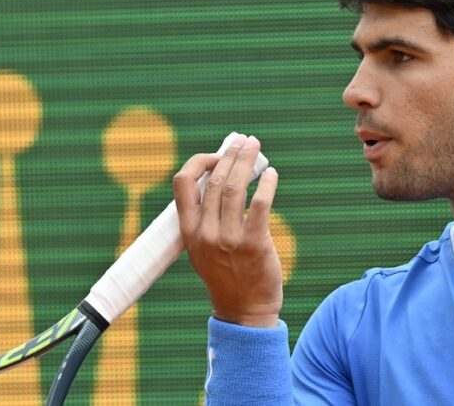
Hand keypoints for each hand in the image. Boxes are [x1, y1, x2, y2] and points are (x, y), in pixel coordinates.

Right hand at [174, 135, 282, 327]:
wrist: (244, 311)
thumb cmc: (228, 275)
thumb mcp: (204, 249)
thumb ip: (208, 219)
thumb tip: (222, 180)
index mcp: (188, 232)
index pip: (182, 184)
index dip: (198, 162)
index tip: (216, 155)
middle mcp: (205, 233)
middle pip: (215, 180)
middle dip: (230, 155)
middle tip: (245, 142)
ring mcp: (228, 239)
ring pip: (236, 187)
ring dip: (247, 162)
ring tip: (256, 149)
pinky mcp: (253, 244)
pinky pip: (260, 204)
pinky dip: (267, 184)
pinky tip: (271, 175)